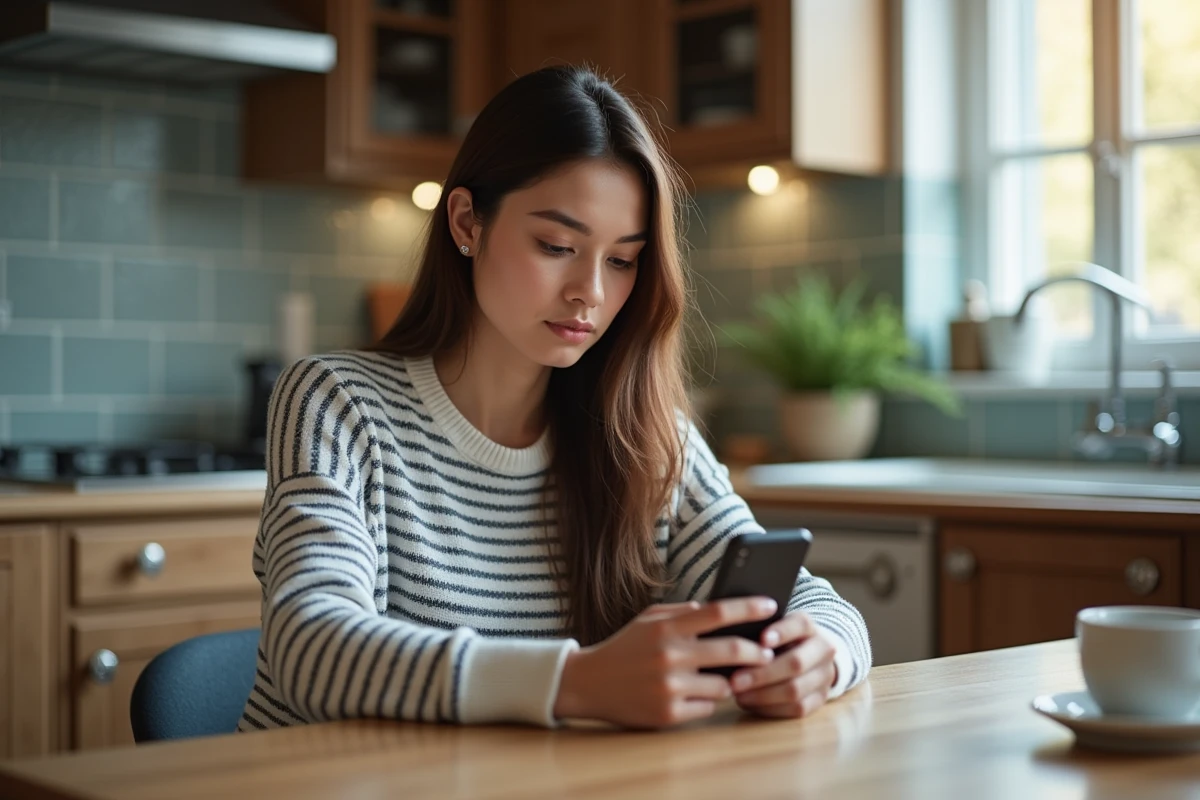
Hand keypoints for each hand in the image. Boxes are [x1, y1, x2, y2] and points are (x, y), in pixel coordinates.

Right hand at [553, 598, 778, 728]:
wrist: (588, 683)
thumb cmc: (624, 647)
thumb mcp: (647, 620)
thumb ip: (680, 612)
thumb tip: (715, 610)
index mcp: (666, 628)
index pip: (718, 612)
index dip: (749, 608)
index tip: (771, 605)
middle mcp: (670, 656)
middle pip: (732, 650)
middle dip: (757, 652)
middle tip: (767, 653)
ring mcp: (670, 687)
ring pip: (725, 684)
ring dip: (729, 681)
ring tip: (721, 677)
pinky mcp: (668, 714)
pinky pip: (708, 706)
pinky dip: (707, 700)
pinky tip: (694, 694)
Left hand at [728, 611, 836, 718]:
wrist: (809, 658)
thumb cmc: (778, 641)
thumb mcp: (773, 628)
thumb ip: (758, 630)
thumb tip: (729, 641)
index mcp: (810, 626)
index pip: (800, 625)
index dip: (782, 632)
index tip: (761, 640)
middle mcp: (823, 649)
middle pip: (796, 663)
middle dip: (762, 674)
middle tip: (734, 680)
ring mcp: (825, 676)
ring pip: (795, 690)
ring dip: (763, 695)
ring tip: (738, 694)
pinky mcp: (820, 700)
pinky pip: (796, 708)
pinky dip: (770, 708)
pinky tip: (750, 703)